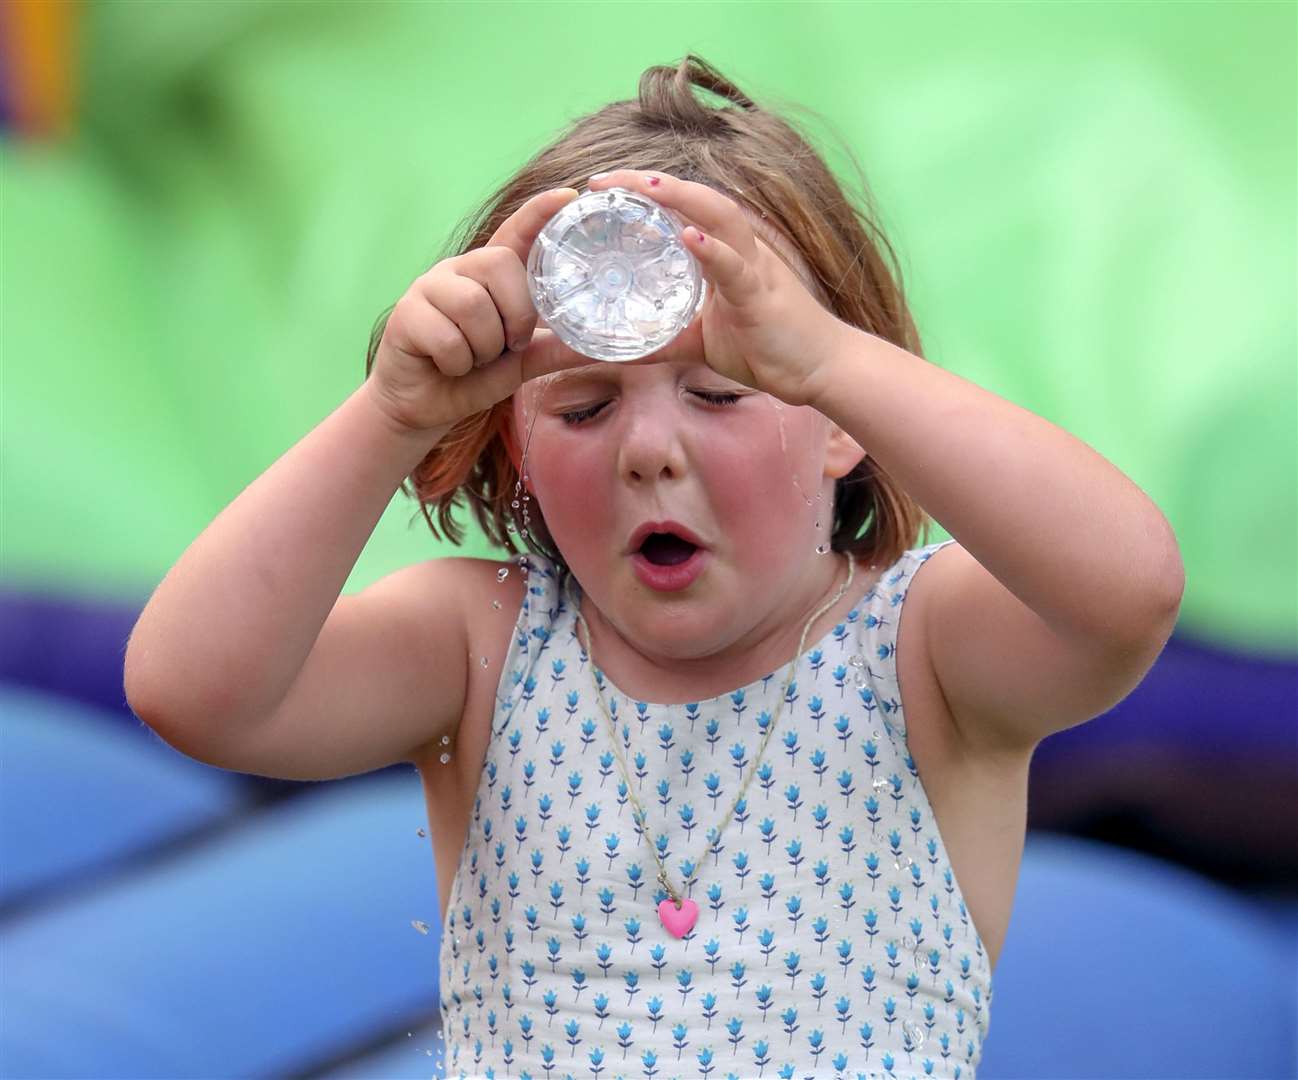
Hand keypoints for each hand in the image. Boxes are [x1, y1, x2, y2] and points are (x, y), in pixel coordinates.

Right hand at [367, 187, 595, 433]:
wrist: (424, 409)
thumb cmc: (473, 377)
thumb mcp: (524, 363)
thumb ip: (558, 349)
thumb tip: (606, 348)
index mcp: (490, 274)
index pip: (516, 231)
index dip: (539, 212)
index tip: (568, 196)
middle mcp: (460, 270)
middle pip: (499, 263)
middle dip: (515, 314)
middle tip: (508, 345)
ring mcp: (429, 288)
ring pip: (473, 304)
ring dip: (484, 346)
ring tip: (475, 359)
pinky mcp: (405, 314)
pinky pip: (447, 337)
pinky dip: (457, 363)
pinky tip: (448, 366)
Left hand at [587, 169, 852, 407]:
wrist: (822, 370)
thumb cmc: (771, 349)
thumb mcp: (703, 343)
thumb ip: (666, 341)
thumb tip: (623, 349)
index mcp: (726, 254)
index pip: (683, 209)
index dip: (645, 193)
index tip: (602, 188)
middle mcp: (741, 250)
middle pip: (696, 199)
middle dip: (651, 184)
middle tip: (603, 181)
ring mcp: (754, 268)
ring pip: (719, 218)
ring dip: (681, 198)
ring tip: (645, 187)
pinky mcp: (762, 296)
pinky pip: (736, 267)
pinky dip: (712, 250)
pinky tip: (689, 236)